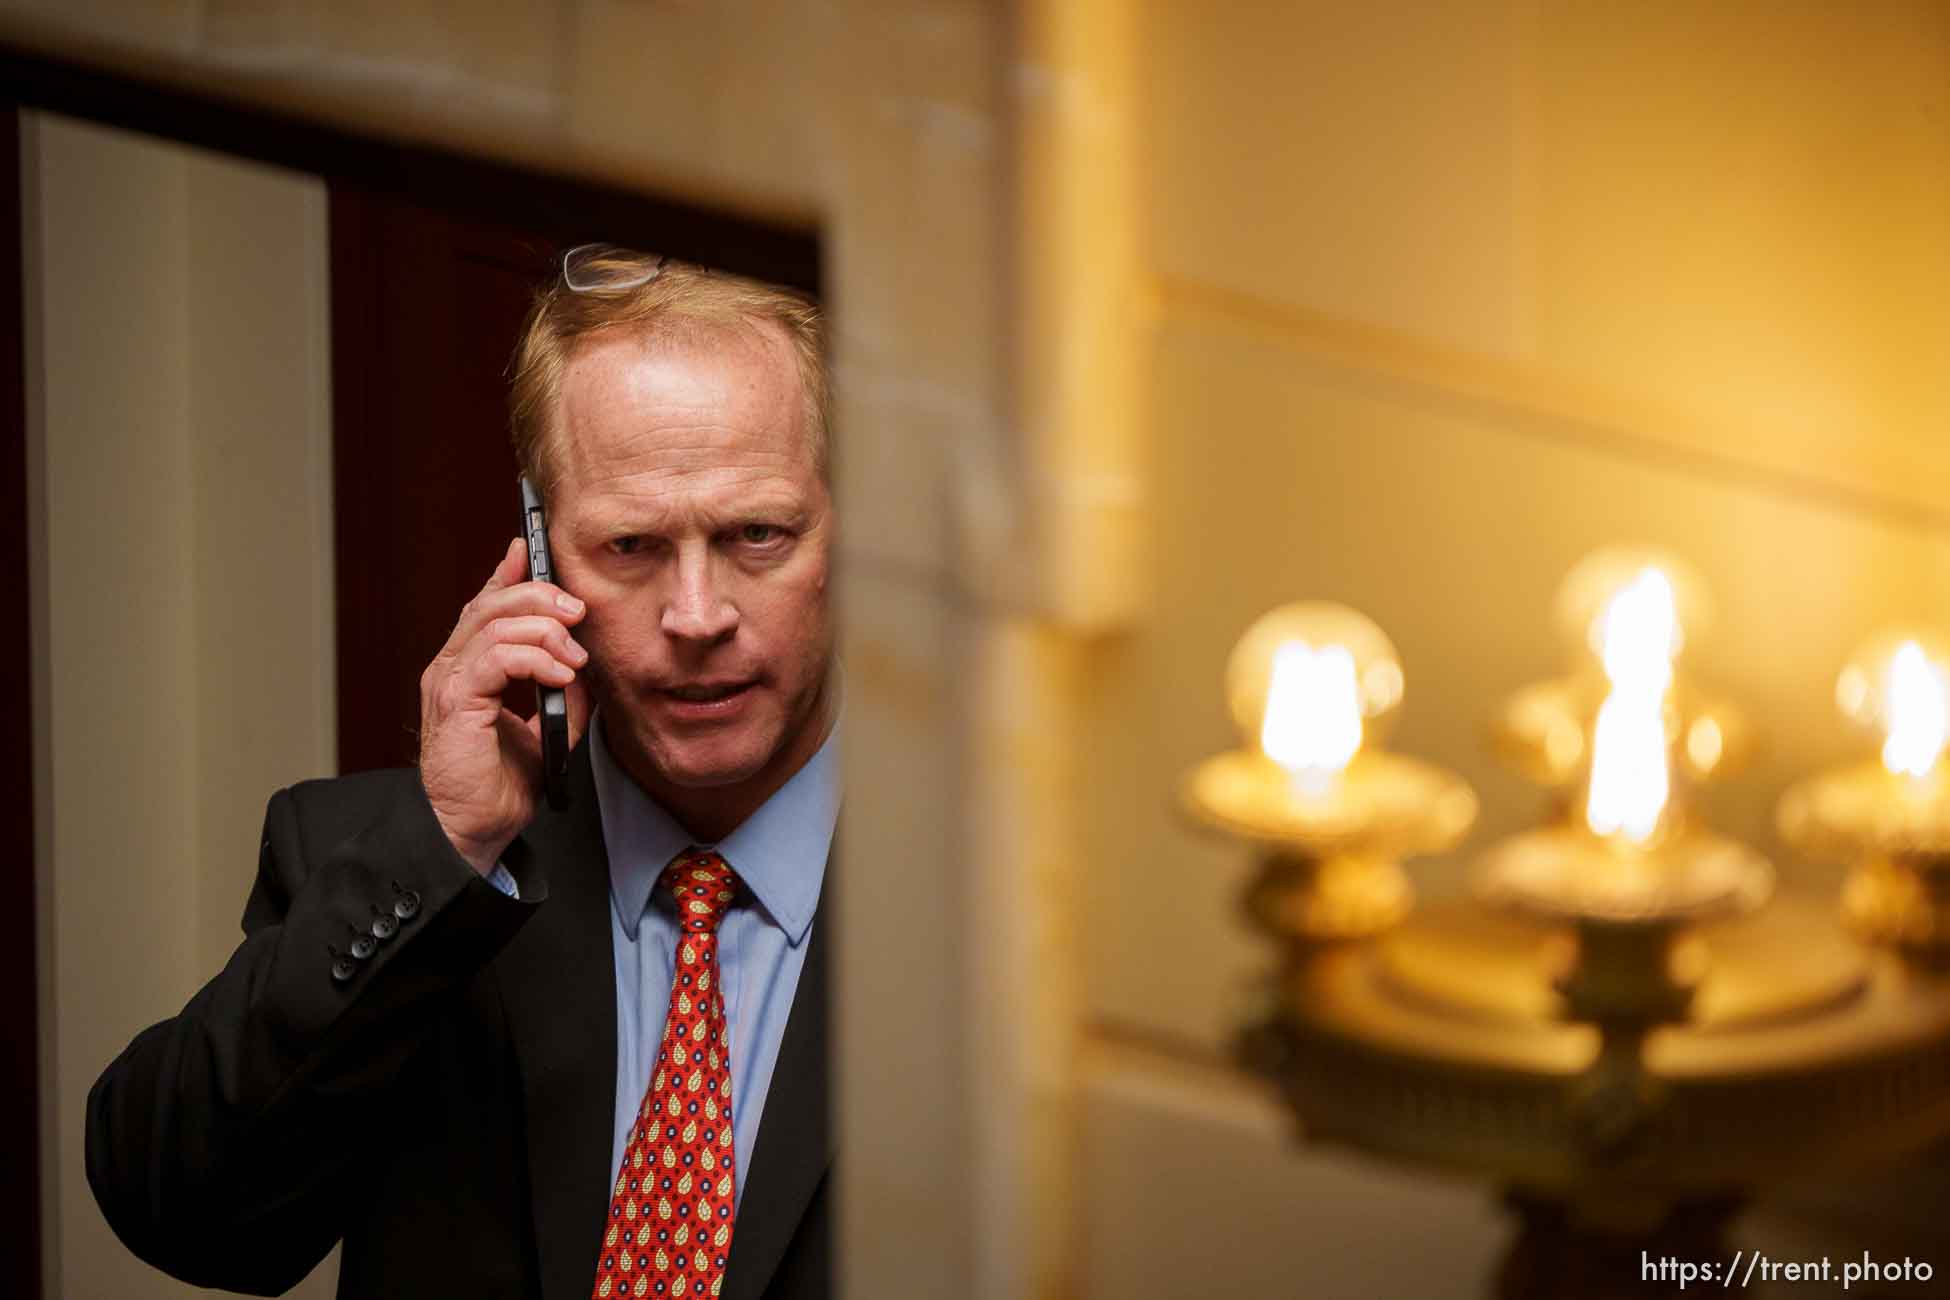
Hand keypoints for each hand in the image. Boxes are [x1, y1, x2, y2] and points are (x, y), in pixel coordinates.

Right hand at [419, 537, 591, 874]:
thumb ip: (563, 691)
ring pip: (494, 622)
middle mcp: (452, 666)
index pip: (487, 604)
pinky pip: (495, 657)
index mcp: (469, 667)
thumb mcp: (547, 728)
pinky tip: (561, 675)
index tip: (540, 555)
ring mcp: (449, 682)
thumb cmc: (500, 785)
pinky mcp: (456, 702)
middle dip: (541, 595)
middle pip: (492, 602)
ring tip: (574, 657)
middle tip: (578, 611)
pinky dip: (535, 658)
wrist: (474, 831)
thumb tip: (587, 662)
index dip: (512, 575)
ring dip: (545, 630)